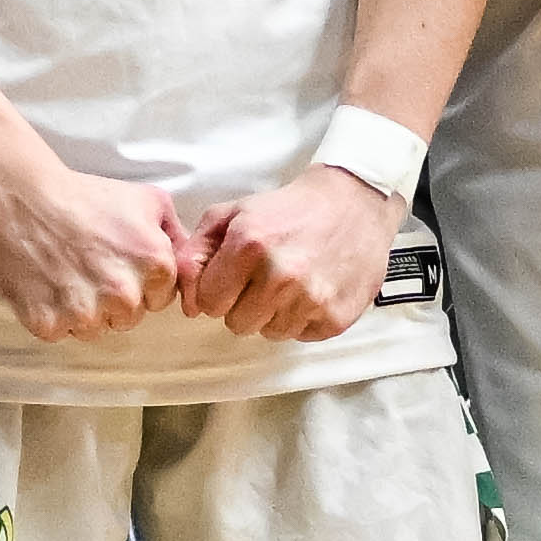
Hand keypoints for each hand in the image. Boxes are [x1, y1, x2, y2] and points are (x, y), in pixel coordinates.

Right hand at [0, 138, 194, 341]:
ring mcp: (85, 313)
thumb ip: (176, 234)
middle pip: (129, 317)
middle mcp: (124, 295)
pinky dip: (54, 314)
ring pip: (95, 329)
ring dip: (85, 310)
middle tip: (90, 265)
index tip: (117, 262)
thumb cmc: (85, 195)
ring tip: (67, 273)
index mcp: (155, 266)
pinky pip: (60, 333)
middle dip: (114, 299)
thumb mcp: (147, 200)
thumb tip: (189, 259)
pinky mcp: (48, 323)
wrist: (23, 196)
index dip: (139, 281)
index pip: (159, 299)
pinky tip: (48, 283)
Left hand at [184, 165, 396, 342]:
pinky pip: (300, 336)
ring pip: (269, 333)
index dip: (217, 291)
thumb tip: (186, 301)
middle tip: (265, 278)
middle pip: (237, 324)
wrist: (354, 204)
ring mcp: (311, 299)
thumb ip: (195, 251)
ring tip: (291, 283)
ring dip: (274, 313)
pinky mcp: (335, 317)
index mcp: (249, 245)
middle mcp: (280, 275)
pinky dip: (302, 318)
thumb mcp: (232, 214)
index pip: (207, 303)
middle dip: (244, 304)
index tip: (234, 276)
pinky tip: (312, 289)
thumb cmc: (287, 210)